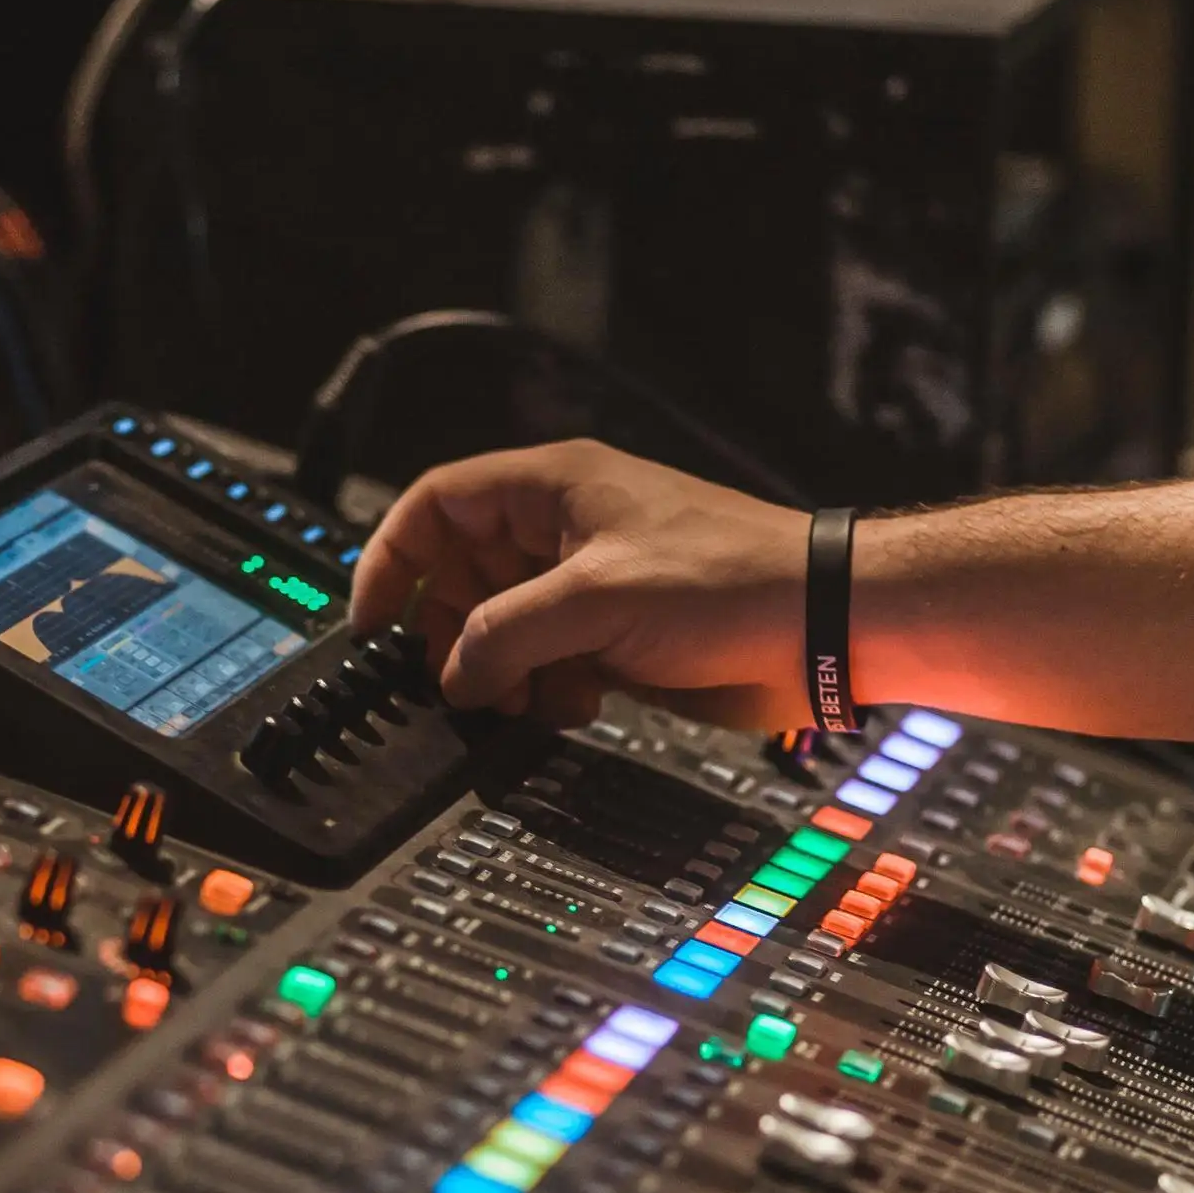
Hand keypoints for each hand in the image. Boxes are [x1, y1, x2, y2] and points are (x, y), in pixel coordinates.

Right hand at [346, 442, 814, 729]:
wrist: (820, 627)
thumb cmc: (728, 581)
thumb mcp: (593, 599)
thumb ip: (503, 635)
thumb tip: (452, 676)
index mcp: (552, 487)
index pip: (437, 507)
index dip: (393, 561)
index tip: (373, 625)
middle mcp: (565, 530)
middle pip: (463, 579)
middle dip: (456, 637)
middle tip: (460, 684)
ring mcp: (591, 584)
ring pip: (504, 631)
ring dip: (503, 673)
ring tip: (526, 701)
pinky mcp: (617, 636)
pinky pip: (548, 664)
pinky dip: (547, 691)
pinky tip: (577, 705)